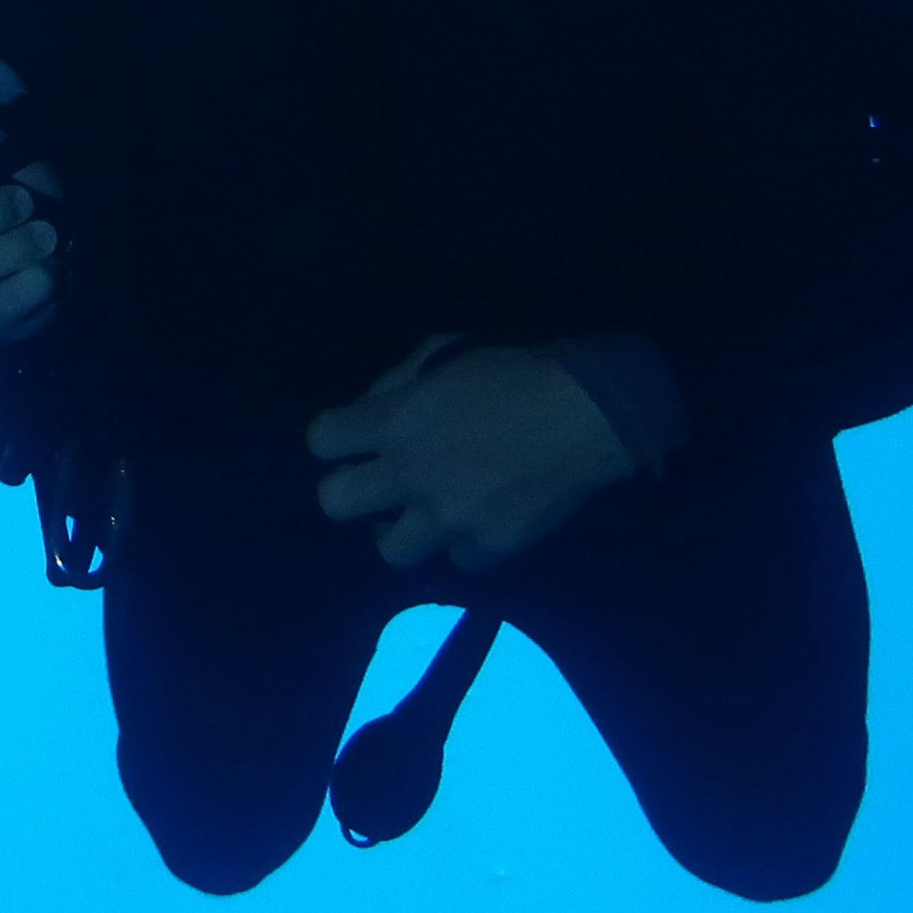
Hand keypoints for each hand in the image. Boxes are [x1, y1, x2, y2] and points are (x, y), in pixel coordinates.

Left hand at [307, 338, 633, 570]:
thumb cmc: (518, 372)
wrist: (590, 414)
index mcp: (397, 421)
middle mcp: (412, 475)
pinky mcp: (489, 546)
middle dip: (348, 491)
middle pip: (334, 503)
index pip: (322, 440)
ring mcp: (450, 518)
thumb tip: (371, 409)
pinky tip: (479, 520)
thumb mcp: (449, 353)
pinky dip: (464, 542)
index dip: (333, 439)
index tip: (351, 439)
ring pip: (391, 550)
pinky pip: (458, 559)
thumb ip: (398, 382)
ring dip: (403, 529)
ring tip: (425, 513)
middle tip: (376, 483)